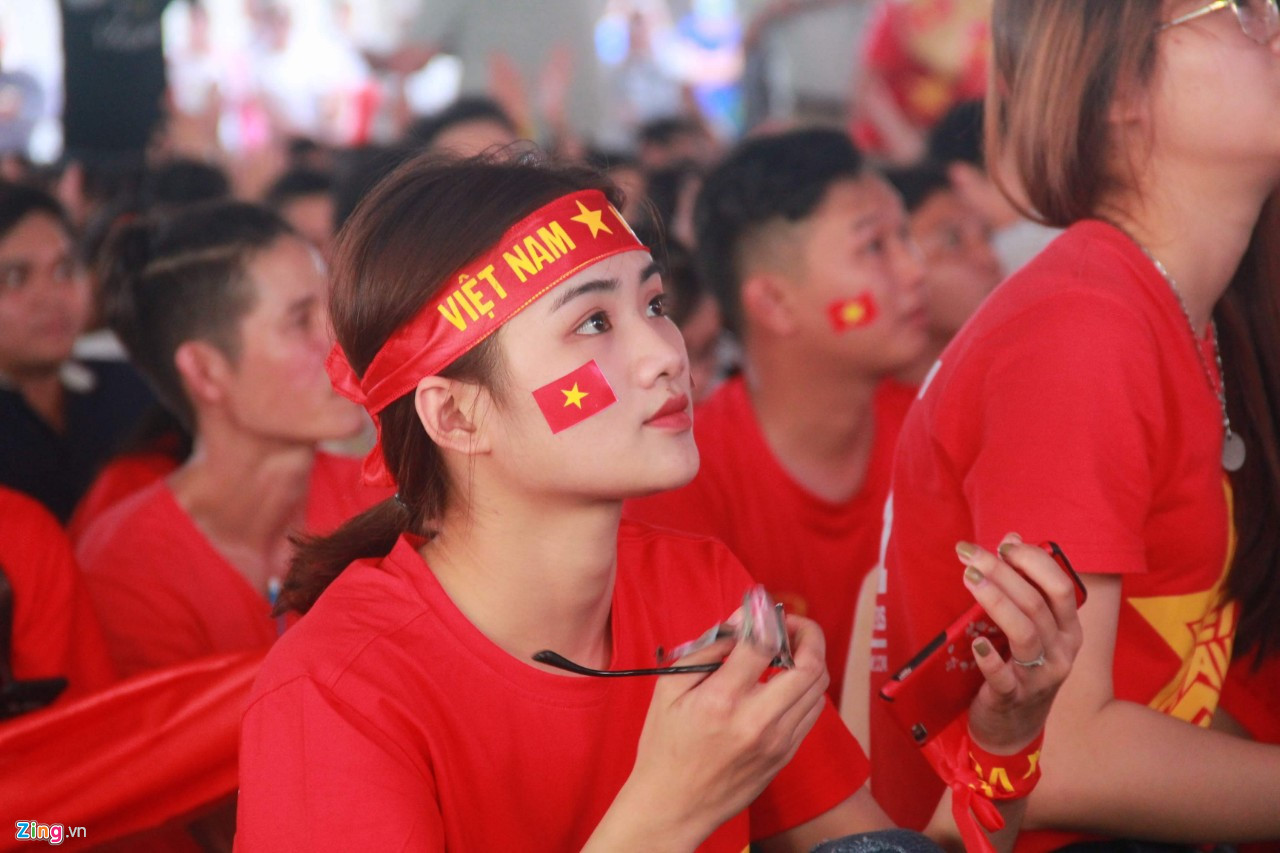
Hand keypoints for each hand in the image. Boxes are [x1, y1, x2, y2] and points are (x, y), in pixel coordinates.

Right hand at [615, 614, 830, 846]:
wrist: (673, 806)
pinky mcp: (785, 755)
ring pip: (818, 688)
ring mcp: (777, 741)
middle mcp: (757, 721)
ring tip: (791, 648)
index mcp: (722, 700)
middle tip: (792, 624)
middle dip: (808, 633)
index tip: (763, 607)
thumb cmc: (665, 746)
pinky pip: (812, 712)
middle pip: (808, 665)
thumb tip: (740, 623)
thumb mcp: (669, 689)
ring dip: (811, 658)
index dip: (768, 617)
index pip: (763, 644)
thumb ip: (707, 651)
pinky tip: (787, 680)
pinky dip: (806, 687)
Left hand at [959, 534, 1082, 753]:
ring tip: (968, 579)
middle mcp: (1061, 651)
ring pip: (1024, 633)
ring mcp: (1040, 677)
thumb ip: (1023, 583)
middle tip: (968, 554)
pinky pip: (1005, 676)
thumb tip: (1012, 537)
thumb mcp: (1028, 625)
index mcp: (1068, 629)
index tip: (1002, 544)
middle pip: (1036, 604)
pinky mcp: (1014, 698)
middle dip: (1002, 572)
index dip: (1032, 561)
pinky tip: (974, 643)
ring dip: (995, 602)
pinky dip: (989, 658)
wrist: (1013, 726)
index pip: (1060, 586)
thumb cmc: (1019, 665)